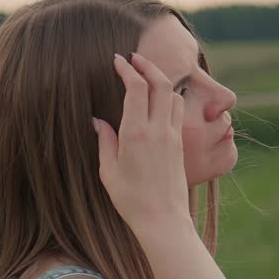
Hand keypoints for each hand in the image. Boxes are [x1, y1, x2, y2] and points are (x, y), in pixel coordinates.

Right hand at [92, 52, 190, 232]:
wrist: (163, 220)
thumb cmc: (130, 200)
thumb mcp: (108, 171)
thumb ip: (104, 141)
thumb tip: (98, 120)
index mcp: (135, 134)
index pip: (136, 88)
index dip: (127, 69)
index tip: (118, 60)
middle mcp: (157, 130)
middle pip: (159, 83)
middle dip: (147, 65)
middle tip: (134, 58)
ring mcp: (172, 135)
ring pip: (173, 95)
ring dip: (160, 81)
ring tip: (146, 78)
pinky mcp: (180, 144)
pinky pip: (178, 111)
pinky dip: (169, 98)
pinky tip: (159, 101)